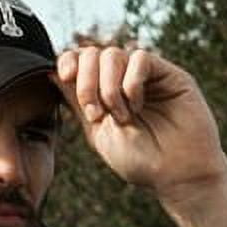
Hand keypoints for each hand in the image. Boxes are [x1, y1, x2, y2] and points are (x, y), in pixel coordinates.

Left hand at [53, 47, 226, 226]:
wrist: (174, 173)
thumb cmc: (139, 160)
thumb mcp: (98, 132)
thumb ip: (79, 103)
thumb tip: (51, 73)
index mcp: (102, 93)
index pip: (79, 60)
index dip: (68, 61)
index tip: (65, 77)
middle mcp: (123, 80)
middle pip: (93, 53)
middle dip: (86, 83)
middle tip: (96, 114)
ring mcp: (146, 75)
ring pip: (114, 54)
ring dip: (108, 89)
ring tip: (120, 117)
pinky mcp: (169, 73)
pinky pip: (140, 59)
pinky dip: (131, 84)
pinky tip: (137, 106)